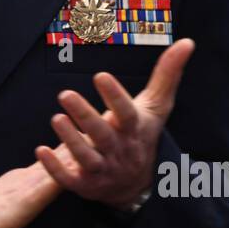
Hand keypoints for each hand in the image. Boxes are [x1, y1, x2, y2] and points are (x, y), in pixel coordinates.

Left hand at [35, 38, 195, 208]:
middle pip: (103, 135)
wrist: (138, 185)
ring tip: (56, 117)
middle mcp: (119, 150)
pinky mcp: (85, 186)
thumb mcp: (155, 107)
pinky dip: (55, 168)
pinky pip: (69, 179)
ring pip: (87, 158)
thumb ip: (167, 75)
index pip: (127, 113)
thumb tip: (188, 42)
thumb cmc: (141, 135)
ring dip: (70, 139)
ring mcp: (103, 170)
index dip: (115, 96)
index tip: (101, 75)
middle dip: (85, 116)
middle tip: (65, 94)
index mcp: (133, 129)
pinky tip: (40, 149)